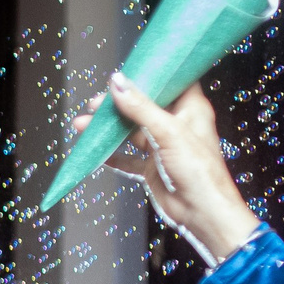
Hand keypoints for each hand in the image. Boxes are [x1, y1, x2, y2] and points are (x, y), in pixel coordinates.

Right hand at [74, 76, 262, 268]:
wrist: (200, 212)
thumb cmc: (197, 169)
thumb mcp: (167, 131)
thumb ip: (140, 107)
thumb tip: (117, 82)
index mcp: (190, 109)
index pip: (172, 82)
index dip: (151, 74)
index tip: (127, 71)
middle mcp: (176, 125)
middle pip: (143, 107)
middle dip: (118, 104)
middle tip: (95, 104)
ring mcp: (162, 147)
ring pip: (131, 132)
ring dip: (108, 130)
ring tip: (82, 125)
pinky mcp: (151, 168)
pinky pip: (126, 158)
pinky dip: (111, 154)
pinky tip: (94, 151)